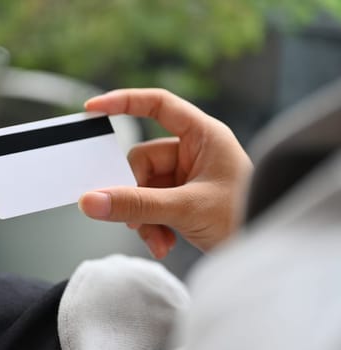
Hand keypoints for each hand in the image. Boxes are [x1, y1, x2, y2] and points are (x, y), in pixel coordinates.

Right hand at [79, 89, 251, 258]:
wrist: (267, 255)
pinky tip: (163, 244)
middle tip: (132, 215)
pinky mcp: (182, 200)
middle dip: (136, 193)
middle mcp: (194, 152)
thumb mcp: (187, 209)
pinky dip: (151, 226)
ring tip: (156, 238)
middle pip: (142, 160)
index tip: (93, 109)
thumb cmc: (246, 219)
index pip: (158, 105)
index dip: (124, 102)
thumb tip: (91, 201)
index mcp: (203, 136)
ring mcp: (187, 177)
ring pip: (142, 188)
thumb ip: (136, 205)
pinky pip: (151, 206)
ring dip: (143, 217)